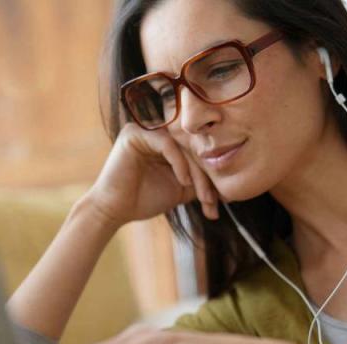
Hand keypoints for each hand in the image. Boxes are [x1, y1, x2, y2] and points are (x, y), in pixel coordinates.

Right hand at [82, 123, 219, 227]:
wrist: (115, 211)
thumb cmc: (143, 200)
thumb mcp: (180, 189)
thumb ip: (200, 183)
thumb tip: (230, 188)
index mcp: (166, 143)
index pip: (196, 154)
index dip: (208, 178)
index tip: (214, 205)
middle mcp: (156, 132)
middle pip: (192, 150)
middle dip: (205, 179)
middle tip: (211, 202)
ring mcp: (145, 130)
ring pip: (183, 147)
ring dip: (196, 173)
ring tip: (200, 195)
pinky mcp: (135, 133)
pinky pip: (167, 144)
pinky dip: (179, 163)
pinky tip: (183, 181)